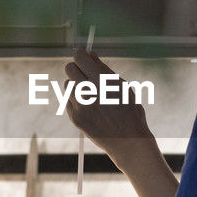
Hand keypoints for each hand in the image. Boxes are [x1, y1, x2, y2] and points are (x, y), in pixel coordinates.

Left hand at [63, 49, 154, 166]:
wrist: (128, 141)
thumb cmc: (130, 111)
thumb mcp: (122, 86)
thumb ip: (104, 69)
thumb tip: (91, 54)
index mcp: (102, 81)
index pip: (79, 58)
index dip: (81, 55)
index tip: (84, 57)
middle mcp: (88, 92)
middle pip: (69, 69)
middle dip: (77, 68)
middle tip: (87, 74)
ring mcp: (80, 106)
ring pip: (67, 85)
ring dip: (76, 85)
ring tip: (91, 94)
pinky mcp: (75, 118)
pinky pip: (68, 101)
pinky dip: (76, 100)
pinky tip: (90, 107)